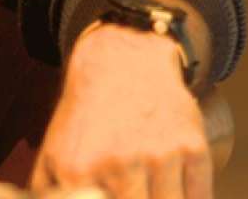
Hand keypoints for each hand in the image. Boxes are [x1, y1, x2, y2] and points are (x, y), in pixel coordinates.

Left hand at [32, 23, 210, 198]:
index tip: (110, 197)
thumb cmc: (88, 115)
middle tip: (130, 192)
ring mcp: (158, 156)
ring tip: (152, 190)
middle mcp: (118, 164)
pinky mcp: (193, 148)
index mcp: (78, 171)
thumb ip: (47, 192)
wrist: (122, 62)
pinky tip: (179, 192)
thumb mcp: (54, 150)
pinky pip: (200, 197)